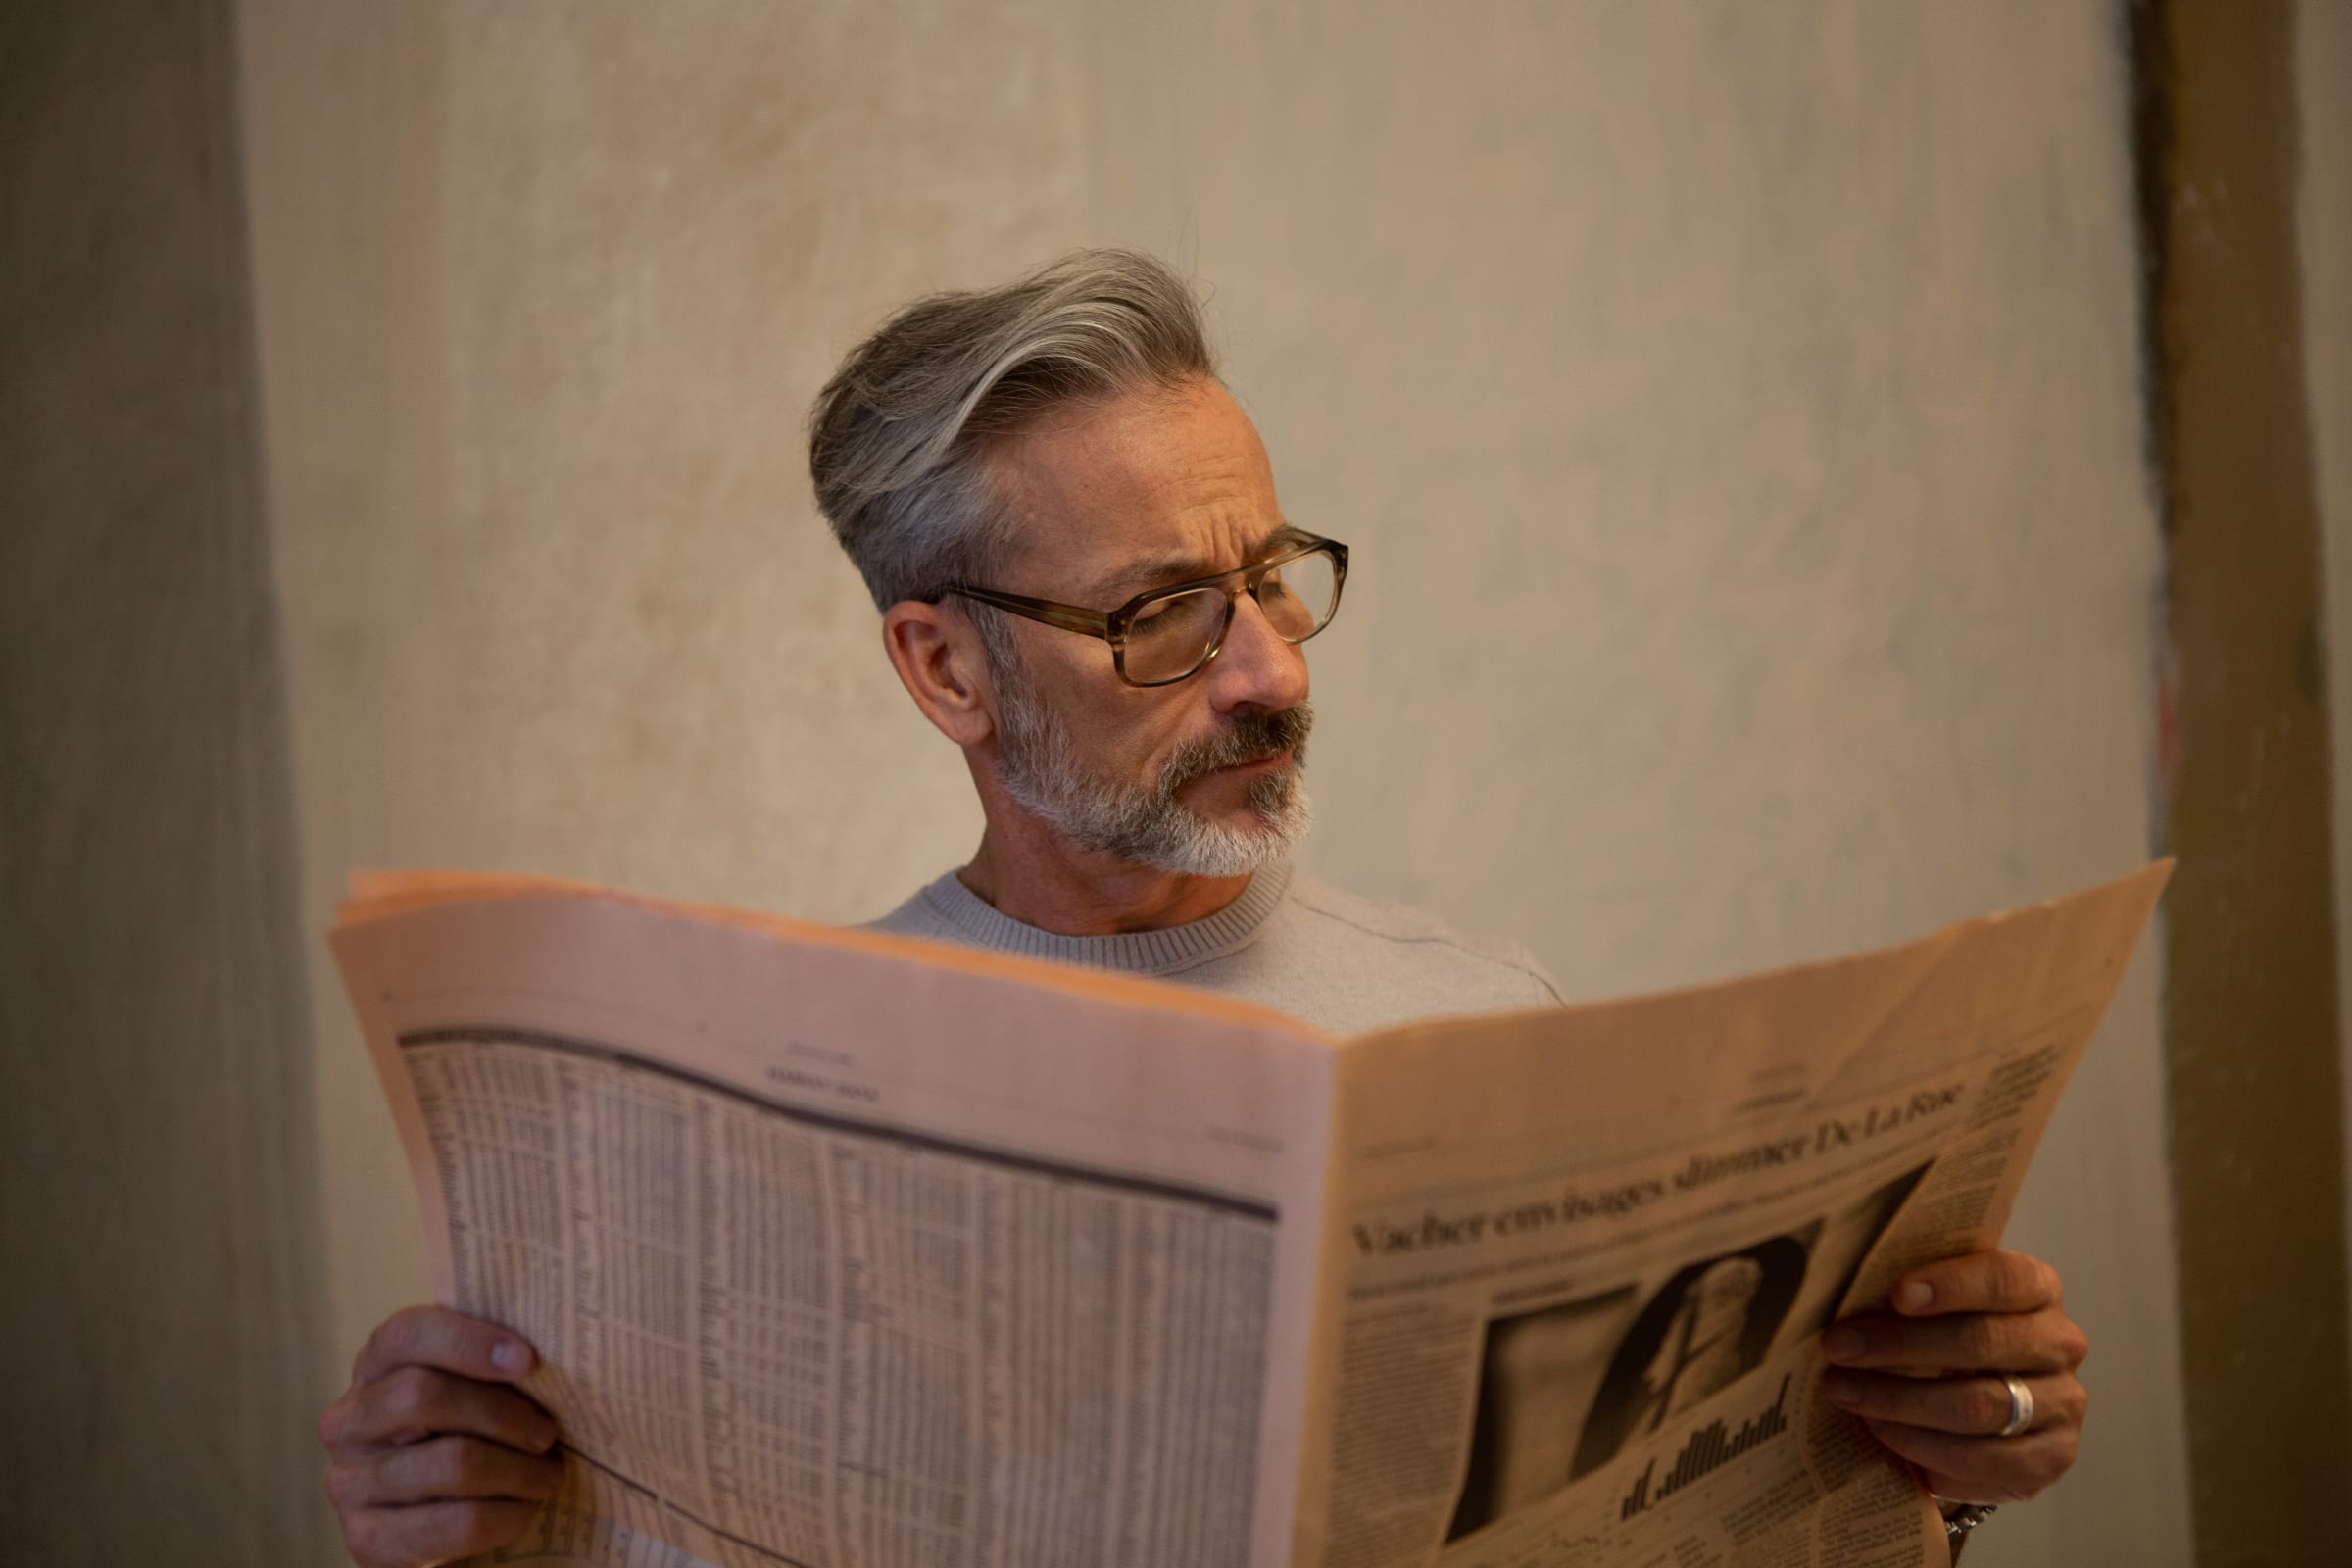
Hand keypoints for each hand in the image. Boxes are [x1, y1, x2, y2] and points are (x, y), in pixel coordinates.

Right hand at [319, 1305, 564, 1567]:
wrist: (430, 1522)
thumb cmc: (463, 1436)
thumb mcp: (465, 1392)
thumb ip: (488, 1366)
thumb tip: (546, 1349)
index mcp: (374, 1368)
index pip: (406, 1335)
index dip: (468, 1341)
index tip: (529, 1361)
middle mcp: (348, 1422)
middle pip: (421, 1396)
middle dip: (502, 1414)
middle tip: (548, 1433)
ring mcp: (349, 1483)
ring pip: (449, 1463)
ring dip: (517, 1470)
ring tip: (547, 1474)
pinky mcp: (367, 1540)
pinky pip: (456, 1523)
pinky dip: (507, 1515)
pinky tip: (526, 1509)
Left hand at [1817, 1250, 2087, 1504]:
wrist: (1981, 1408)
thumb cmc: (1946, 1336)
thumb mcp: (1936, 1304)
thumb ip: (1908, 1292)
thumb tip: (1840, 1289)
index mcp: (2037, 1289)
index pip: (2002, 1278)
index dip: (1951, 1284)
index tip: (1896, 1294)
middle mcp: (2060, 1344)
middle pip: (1982, 1343)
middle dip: (1899, 1345)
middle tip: (1838, 1348)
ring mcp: (2061, 1404)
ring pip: (1977, 1406)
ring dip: (1899, 1401)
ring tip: (1845, 1393)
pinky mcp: (2050, 1458)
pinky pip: (1982, 1460)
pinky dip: (1923, 1448)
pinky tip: (1881, 1433)